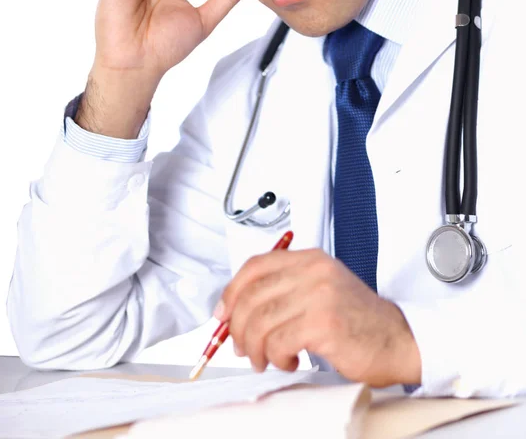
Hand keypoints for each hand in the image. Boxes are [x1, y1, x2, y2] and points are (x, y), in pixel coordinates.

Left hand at [217, 248, 420, 387]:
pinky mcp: (324, 323)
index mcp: (310, 259)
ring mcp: (319, 295)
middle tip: (242, 346)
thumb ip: (283, 290)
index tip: (223, 313)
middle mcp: (314, 272)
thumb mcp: (319, 289)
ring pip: (261, 322)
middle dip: (238, 327)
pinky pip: (278, 342)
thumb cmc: (356, 319)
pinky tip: (289, 360)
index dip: (232, 291)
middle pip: (253, 296)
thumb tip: (235, 308)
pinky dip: (276, 357)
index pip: (256, 266)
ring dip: (256, 348)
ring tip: (267, 358)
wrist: (397, 339)